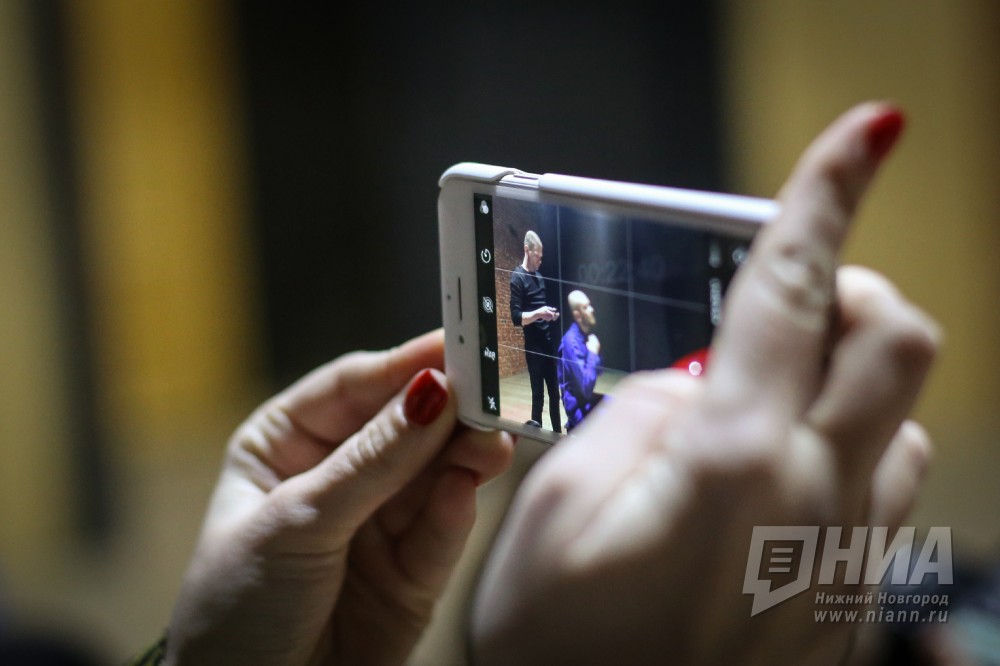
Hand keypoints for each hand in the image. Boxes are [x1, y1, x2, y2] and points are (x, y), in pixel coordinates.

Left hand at [166, 330, 513, 664]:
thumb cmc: (239, 609)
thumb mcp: (295, 522)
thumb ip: (371, 461)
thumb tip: (432, 391)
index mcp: (288, 442)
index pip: (355, 385)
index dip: (405, 364)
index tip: (457, 347)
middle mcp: (338, 473)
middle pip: (405, 424)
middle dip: (446, 409)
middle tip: (492, 389)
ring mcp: (379, 520)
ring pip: (434, 472)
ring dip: (464, 455)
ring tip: (490, 440)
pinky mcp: (414, 570)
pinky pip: (441, 529)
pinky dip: (454, 509)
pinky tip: (462, 489)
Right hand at [472, 103, 939, 664]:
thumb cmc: (561, 652)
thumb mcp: (556, 511)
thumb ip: (632, 418)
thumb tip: (688, 382)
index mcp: (733, 460)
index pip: (794, 288)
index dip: (824, 192)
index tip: (861, 134)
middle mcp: (814, 501)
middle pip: (898, 342)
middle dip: (853, 290)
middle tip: (780, 304)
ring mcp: (846, 557)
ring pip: (899, 419)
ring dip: (845, 381)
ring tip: (758, 408)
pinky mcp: (849, 600)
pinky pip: (882, 495)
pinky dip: (842, 454)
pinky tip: (769, 486)